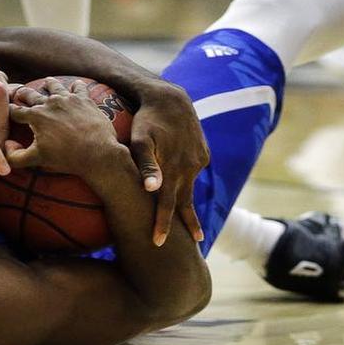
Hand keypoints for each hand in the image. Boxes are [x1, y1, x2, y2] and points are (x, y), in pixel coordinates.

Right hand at [6, 78, 123, 174]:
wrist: (97, 153)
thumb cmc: (66, 157)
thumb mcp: (37, 160)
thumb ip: (15, 156)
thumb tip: (5, 146)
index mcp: (35, 116)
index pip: (16, 110)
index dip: (9, 110)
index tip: (5, 108)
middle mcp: (50, 103)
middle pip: (32, 94)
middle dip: (24, 94)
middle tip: (20, 93)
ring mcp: (68, 99)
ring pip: (54, 86)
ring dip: (49, 84)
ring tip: (47, 82)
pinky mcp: (84, 100)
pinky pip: (79, 87)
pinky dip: (76, 86)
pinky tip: (75, 85)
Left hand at [128, 82, 208, 245]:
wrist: (171, 98)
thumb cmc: (146, 119)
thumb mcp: (140, 139)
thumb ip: (146, 164)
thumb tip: (151, 189)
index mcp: (173, 169)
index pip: (167, 204)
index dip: (162, 224)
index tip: (157, 244)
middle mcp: (189, 168)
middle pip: (185, 202)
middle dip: (186, 224)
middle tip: (191, 247)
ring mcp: (198, 160)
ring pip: (190, 187)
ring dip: (189, 205)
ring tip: (192, 228)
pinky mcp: (203, 153)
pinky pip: (194, 172)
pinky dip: (189, 182)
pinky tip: (184, 188)